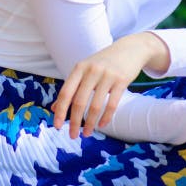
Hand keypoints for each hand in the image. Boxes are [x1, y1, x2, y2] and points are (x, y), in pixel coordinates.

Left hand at [51, 32, 169, 138]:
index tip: (57, 126)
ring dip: (90, 123)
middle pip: (79, 102)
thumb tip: (55, 108)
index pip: (66, 93)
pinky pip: (112, 104)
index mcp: (79, 68)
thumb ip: (71, 87)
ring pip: (96, 105)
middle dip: (74, 122)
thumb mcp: (85, 69)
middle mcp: (92, 70)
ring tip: (87, 133)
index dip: (60, 111)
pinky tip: (102, 125)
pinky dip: (106, 118)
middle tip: (73, 136)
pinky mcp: (122, 80)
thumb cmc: (104, 62)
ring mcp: (107, 75)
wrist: (130, 49)